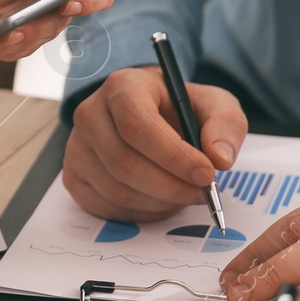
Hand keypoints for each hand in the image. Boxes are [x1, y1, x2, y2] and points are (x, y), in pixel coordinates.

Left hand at [0, 0, 114, 61]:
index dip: (92, 2)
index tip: (69, 2)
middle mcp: (50, 3)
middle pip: (60, 26)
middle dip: (39, 28)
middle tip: (18, 25)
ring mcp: (26, 22)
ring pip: (32, 45)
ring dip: (15, 43)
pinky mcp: (2, 37)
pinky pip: (4, 54)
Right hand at [63, 67, 247, 222]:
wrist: (146, 113)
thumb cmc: (178, 108)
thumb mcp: (212, 104)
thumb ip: (226, 125)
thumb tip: (220, 158)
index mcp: (122, 87)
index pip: (137, 126)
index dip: (173, 156)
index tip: (207, 174)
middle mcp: (90, 115)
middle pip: (125, 163)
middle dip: (171, 186)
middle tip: (202, 193)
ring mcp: (77, 148)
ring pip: (117, 191)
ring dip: (159, 202)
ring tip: (184, 194)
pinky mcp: (74, 177)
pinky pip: (106, 207)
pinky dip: (141, 213)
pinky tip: (161, 201)